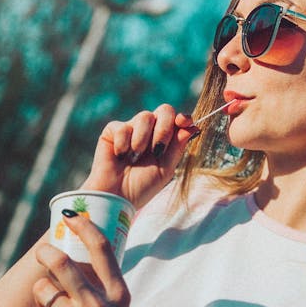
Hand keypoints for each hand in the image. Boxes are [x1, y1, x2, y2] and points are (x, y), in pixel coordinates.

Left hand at [31, 212, 136, 306]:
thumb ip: (105, 289)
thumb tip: (85, 260)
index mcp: (119, 294)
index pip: (103, 250)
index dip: (85, 227)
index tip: (71, 216)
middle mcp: (101, 304)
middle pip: (63, 264)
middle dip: (47, 254)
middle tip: (42, 252)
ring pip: (44, 291)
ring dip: (42, 300)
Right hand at [83, 104, 198, 207]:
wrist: (117, 196)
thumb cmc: (142, 186)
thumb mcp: (165, 169)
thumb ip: (178, 147)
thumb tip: (193, 127)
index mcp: (165, 139)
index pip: (177, 120)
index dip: (183, 118)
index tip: (184, 123)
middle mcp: (150, 130)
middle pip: (165, 110)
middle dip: (164, 128)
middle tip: (158, 149)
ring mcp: (132, 128)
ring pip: (145, 116)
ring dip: (143, 140)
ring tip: (135, 158)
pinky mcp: (113, 131)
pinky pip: (123, 127)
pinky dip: (123, 144)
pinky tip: (120, 157)